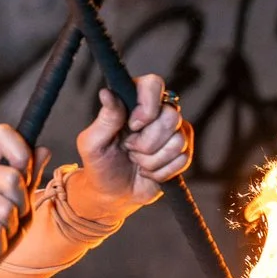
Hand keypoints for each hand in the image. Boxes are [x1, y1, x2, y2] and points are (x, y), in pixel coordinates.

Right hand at [0, 124, 34, 262]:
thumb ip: (27, 181)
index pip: (4, 135)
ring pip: (6, 207)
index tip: (23, 179)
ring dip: (6, 231)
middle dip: (19, 210)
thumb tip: (44, 149)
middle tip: (1, 225)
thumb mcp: (15, 211)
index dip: (22, 155)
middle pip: (14, 178)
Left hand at [75, 74, 192, 215]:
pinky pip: (183, 159)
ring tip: (136, 161)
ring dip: (152, 160)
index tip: (133, 126)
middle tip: (129, 149)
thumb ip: (105, 119)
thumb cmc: (99, 165)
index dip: (148, 106)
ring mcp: (172, 131)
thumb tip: (106, 93)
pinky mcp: (182, 152)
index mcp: (132, 101)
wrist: (113, 193)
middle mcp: (156, 111)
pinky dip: (161, 171)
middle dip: (147, 142)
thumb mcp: (92, 143)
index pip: (154, 84)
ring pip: (178, 140)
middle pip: (171, 116)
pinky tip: (148, 171)